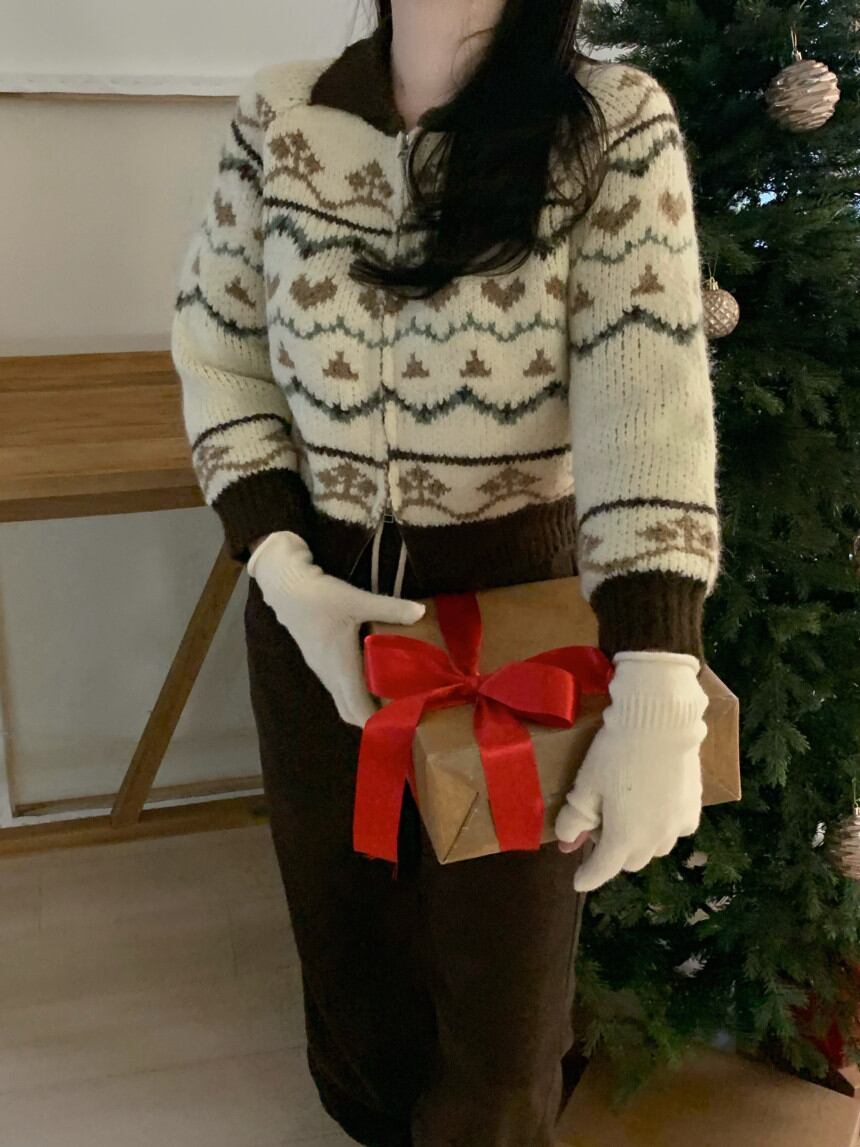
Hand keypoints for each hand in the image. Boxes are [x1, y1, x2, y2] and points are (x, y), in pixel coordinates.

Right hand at [247, 530, 425, 726]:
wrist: (286, 587)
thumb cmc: (320, 597)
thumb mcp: (357, 600)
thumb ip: (390, 608)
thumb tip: (421, 612)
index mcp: (341, 668)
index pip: (358, 710)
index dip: (378, 723)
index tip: (403, 723)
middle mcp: (330, 675)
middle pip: (350, 712)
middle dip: (374, 720)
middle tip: (403, 713)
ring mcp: (322, 669)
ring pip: (344, 700)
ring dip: (365, 706)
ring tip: (394, 699)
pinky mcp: (319, 660)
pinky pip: (339, 688)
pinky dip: (356, 693)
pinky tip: (374, 679)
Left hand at [554, 650, 708, 892]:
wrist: (660, 724)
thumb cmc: (615, 754)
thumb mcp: (587, 784)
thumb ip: (575, 818)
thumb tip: (567, 842)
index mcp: (624, 838)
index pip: (603, 869)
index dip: (588, 877)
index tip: (578, 882)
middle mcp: (654, 839)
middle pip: (630, 861)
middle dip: (613, 853)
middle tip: (600, 827)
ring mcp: (677, 824)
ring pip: (655, 848)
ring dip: (639, 842)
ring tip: (628, 816)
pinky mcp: (694, 806)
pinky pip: (677, 829)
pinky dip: (663, 827)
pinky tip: (656, 808)